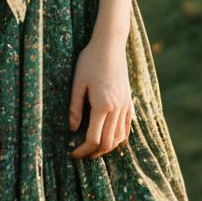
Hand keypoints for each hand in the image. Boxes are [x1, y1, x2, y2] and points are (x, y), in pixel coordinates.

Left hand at [67, 31, 133, 159]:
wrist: (110, 46)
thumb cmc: (90, 61)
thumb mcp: (78, 83)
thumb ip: (75, 108)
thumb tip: (72, 129)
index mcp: (102, 105)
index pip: (94, 139)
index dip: (82, 150)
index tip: (72, 153)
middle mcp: (117, 109)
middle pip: (108, 142)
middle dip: (94, 153)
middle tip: (81, 155)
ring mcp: (125, 106)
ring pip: (119, 138)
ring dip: (107, 147)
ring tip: (93, 149)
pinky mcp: (129, 102)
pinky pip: (127, 128)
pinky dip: (119, 138)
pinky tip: (110, 138)